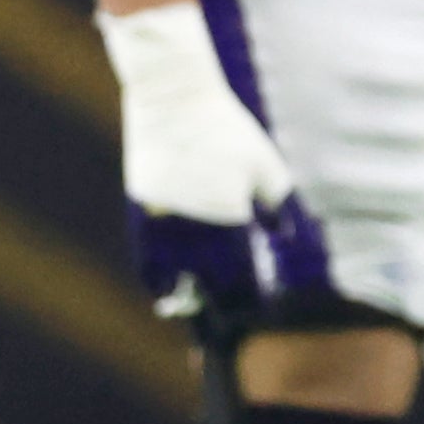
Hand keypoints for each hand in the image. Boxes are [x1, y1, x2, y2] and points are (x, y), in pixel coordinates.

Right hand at [101, 2, 326, 316]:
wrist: (174, 95)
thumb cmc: (229, 128)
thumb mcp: (266, 162)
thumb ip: (277, 203)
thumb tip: (283, 238)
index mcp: (231, 212)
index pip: (242, 267)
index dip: (250, 295)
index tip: (260, 316)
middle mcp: (195, 219)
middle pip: (208, 274)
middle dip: (220, 302)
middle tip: (231, 327)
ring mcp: (163, 212)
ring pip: (174, 267)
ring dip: (186, 293)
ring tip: (194, 318)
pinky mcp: (140, 202)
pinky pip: (145, 247)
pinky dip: (153, 272)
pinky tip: (161, 291)